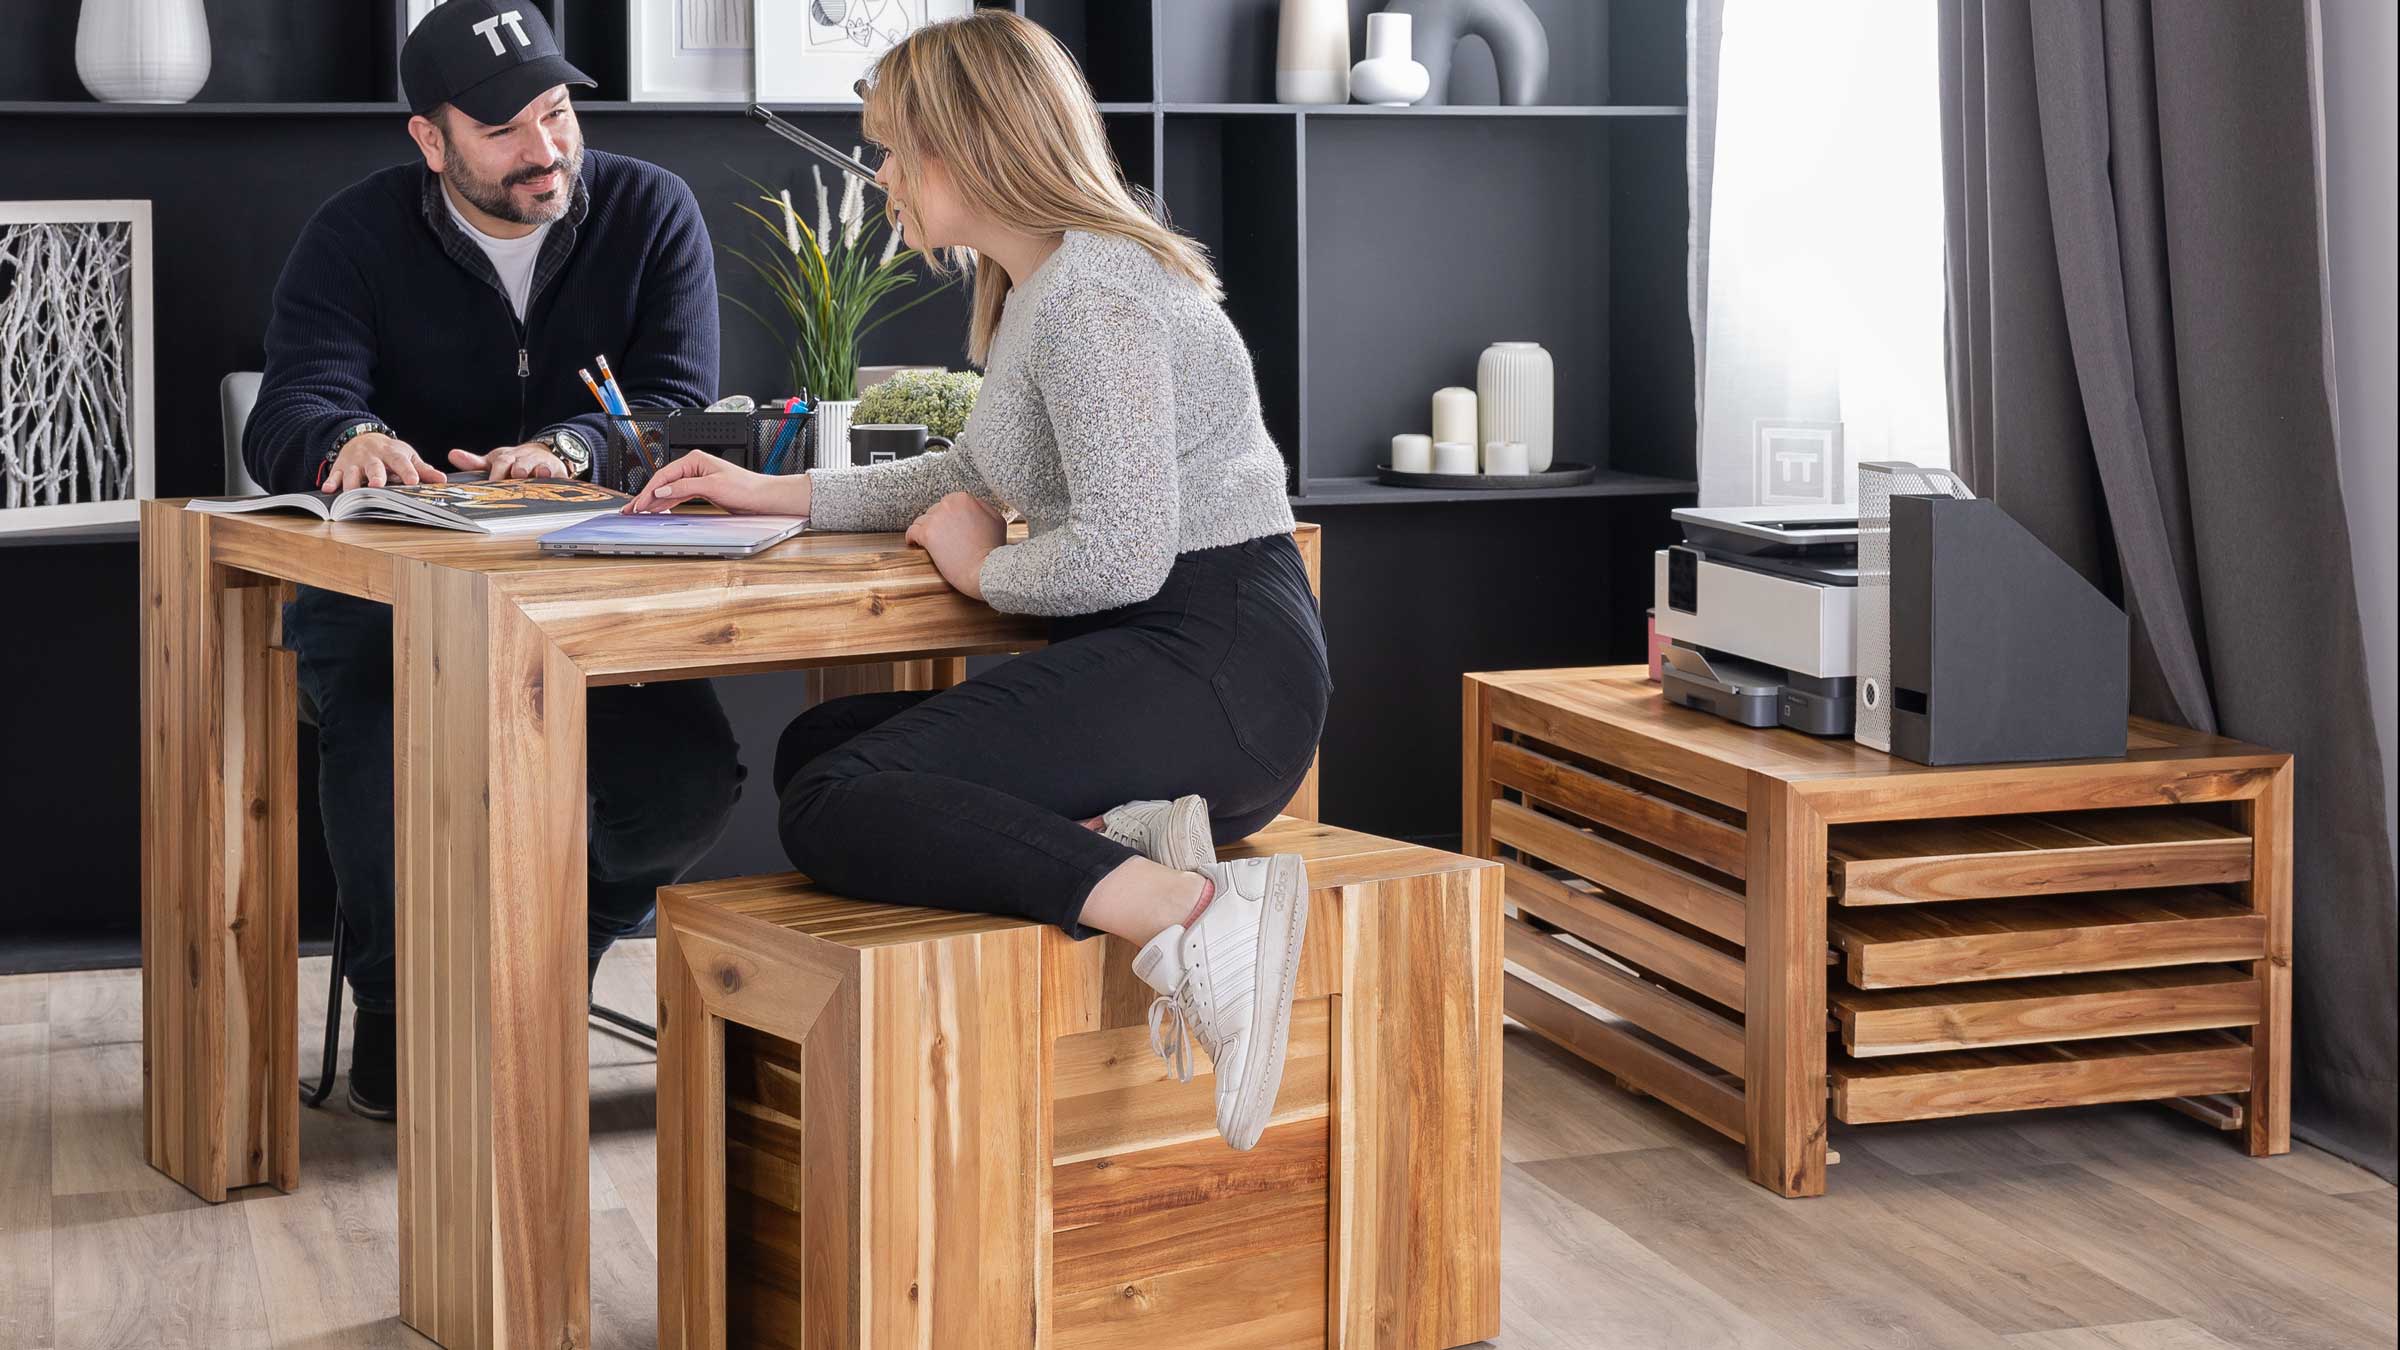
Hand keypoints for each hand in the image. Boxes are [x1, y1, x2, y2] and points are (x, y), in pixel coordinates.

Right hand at [327, 432, 447, 490]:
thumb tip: (442, 480)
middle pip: (374, 466)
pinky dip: (331, 481)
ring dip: (351, 483)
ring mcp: (355, 461)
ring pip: (352, 473)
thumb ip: (423, 469)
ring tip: (351, 495)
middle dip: (376, 476)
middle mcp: (372, 457)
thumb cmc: (390, 452)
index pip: (401, 462)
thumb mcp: (407, 456)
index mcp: (391, 453)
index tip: (413, 481)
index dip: (407, 471)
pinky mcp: (340, 466)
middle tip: (377, 486)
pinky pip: (334, 474)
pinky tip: (328, 489)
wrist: (363, 438)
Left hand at [449, 442, 565, 479]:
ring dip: (540, 472)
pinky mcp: (558, 473)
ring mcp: (542, 466)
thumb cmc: (516, 461)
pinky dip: (560, 480)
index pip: (501, 464)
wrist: (544, 453)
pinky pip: (560, 477)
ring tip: (540, 474)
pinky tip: (558, 482)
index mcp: (508, 458)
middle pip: (522, 466)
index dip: (498, 473)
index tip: (493, 482)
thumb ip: (475, 462)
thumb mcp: (495, 460)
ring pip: (541, 469)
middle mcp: (525, 460)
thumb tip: (452, 455)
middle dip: (520, 470)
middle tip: (517, 476)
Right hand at [622, 451, 810, 515]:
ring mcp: (697, 479)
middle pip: (664, 483)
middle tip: (631, 509)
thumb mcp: (712, 487)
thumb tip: (662, 491)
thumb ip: (684, 487)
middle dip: (646, 496)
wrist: (763, 497)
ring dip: (654, 501)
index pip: (664, 476)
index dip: (649, 491)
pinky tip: (657, 509)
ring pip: (669, 490)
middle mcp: (694, 467)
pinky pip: (678, 496)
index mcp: (694, 460)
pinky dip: (667, 503)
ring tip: (638, 511)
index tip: (638, 503)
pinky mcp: (702, 490)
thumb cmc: (745, 487)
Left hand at [904, 492, 1005, 599]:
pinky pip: (912, 532)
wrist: (985, 570)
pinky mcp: (927, 534)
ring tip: (930, 543)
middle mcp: (948, 504)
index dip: (949, 517)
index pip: (948, 503)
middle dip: (938, 524)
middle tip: (943, 538)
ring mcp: (936, 519)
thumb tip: (972, 506)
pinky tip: (914, 543)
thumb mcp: (996, 520)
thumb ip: (982, 507)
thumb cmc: (993, 549)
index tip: (949, 527)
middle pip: (934, 511)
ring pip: (922, 521)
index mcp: (964, 499)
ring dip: (926, 531)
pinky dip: (912, 538)